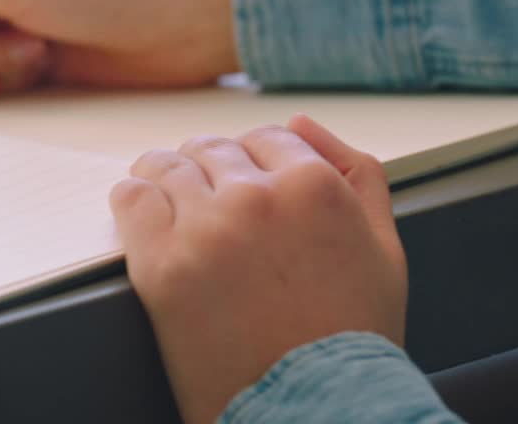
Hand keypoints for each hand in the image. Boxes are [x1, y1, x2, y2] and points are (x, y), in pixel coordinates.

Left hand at [110, 115, 406, 423]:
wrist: (313, 411)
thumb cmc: (352, 338)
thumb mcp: (385, 250)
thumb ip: (358, 174)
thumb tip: (299, 124)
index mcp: (314, 185)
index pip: (266, 138)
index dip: (255, 162)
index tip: (245, 187)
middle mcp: (256, 197)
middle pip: (214, 149)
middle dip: (211, 169)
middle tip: (208, 202)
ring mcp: (205, 229)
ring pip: (168, 166)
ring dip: (167, 177)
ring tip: (170, 202)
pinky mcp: (161, 265)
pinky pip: (132, 200)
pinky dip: (134, 199)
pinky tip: (143, 216)